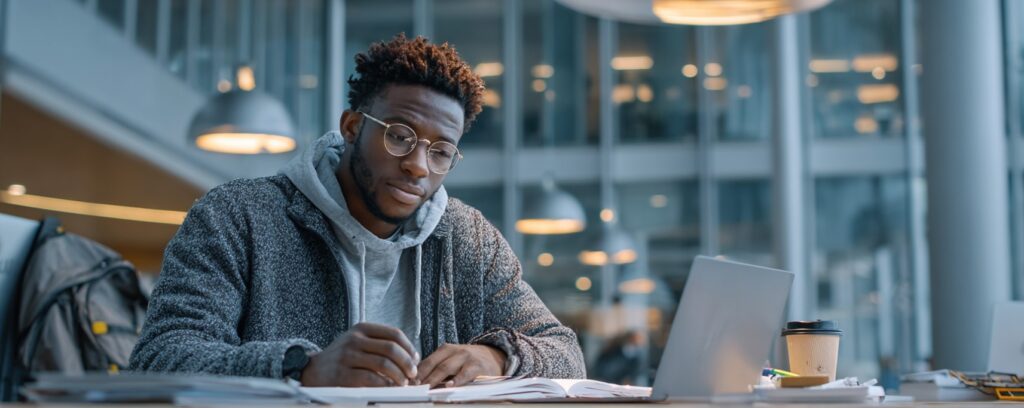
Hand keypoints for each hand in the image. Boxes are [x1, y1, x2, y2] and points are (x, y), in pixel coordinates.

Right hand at [300, 323, 419, 386]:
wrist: (312, 371)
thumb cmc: (342, 358)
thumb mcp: (357, 342)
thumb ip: (379, 344)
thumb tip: (411, 357)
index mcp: (361, 329)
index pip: (394, 334)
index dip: (409, 347)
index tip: (415, 359)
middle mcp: (354, 340)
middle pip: (392, 348)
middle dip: (407, 363)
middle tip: (413, 374)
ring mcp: (348, 357)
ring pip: (384, 364)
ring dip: (399, 376)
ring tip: (403, 383)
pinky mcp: (344, 375)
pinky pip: (372, 380)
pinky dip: (386, 386)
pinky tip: (390, 389)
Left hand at [416, 344, 505, 387]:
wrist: (494, 356)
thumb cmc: (468, 362)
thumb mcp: (452, 360)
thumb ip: (438, 368)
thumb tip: (417, 382)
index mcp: (445, 349)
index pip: (426, 361)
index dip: (416, 373)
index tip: (407, 384)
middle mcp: (454, 351)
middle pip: (434, 364)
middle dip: (422, 377)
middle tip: (413, 388)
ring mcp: (466, 357)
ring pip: (446, 368)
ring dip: (434, 379)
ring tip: (426, 388)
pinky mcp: (477, 366)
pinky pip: (465, 374)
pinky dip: (456, 380)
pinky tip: (449, 387)